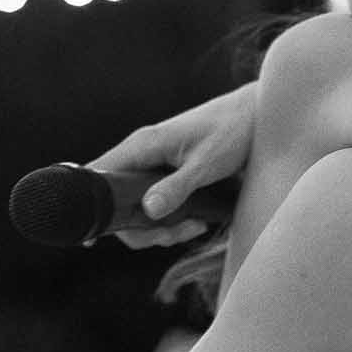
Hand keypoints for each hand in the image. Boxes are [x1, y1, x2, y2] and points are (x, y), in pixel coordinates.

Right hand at [91, 82, 257, 248]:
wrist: (256, 116)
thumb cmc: (232, 130)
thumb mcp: (206, 164)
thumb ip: (177, 187)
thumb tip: (148, 211)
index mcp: (141, 146)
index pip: (98, 177)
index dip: (96, 207)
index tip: (106, 234)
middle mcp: (141, 156)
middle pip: (118, 205)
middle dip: (143, 230)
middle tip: (176, 233)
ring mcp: (153, 167)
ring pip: (138, 211)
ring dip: (161, 229)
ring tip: (194, 227)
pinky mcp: (167, 177)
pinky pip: (155, 207)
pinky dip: (171, 222)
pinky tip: (195, 222)